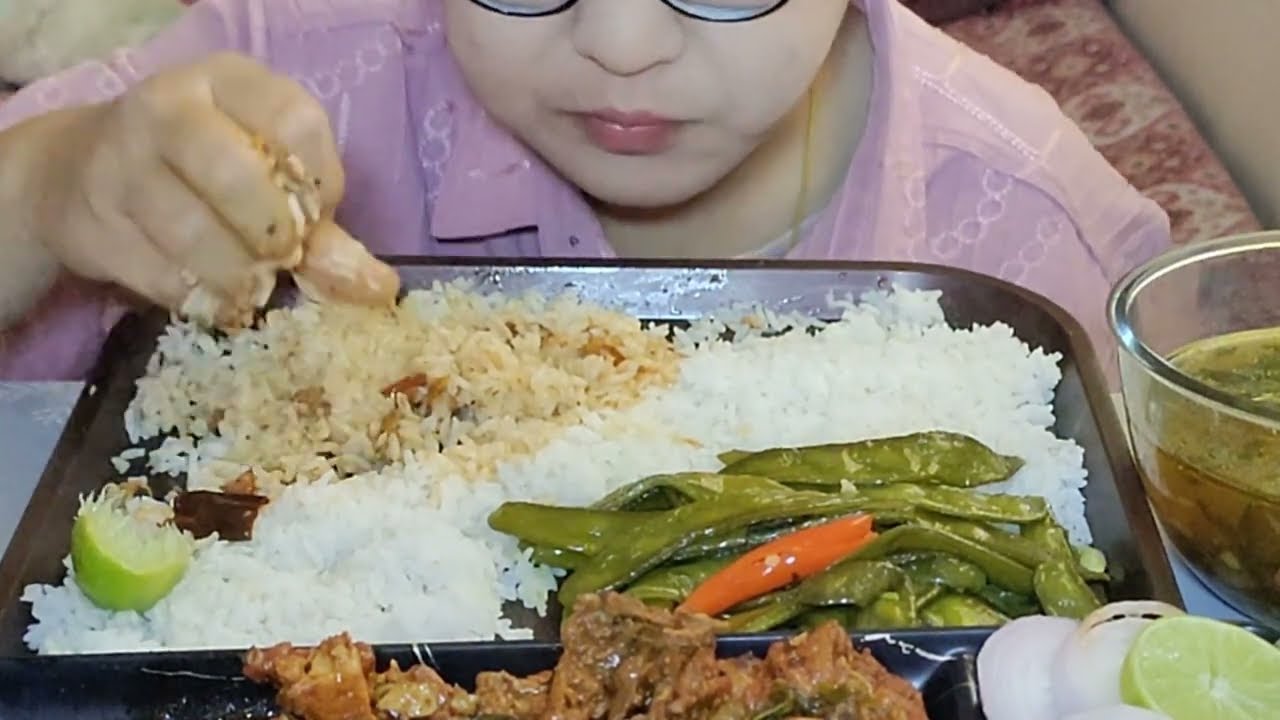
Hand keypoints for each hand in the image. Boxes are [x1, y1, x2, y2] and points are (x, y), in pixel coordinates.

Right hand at [31, 52, 398, 323]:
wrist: (76, 176)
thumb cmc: (198, 172)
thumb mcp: (262, 173)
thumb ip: (319, 226)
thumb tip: (378, 289)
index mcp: (228, 81)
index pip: (294, 121)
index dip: (320, 182)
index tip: (318, 216)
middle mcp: (167, 109)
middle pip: (235, 175)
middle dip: (274, 234)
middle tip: (284, 261)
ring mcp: (121, 163)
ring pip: (191, 231)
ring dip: (236, 275)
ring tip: (252, 289)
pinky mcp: (93, 223)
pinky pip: (159, 275)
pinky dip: (199, 299)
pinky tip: (216, 300)